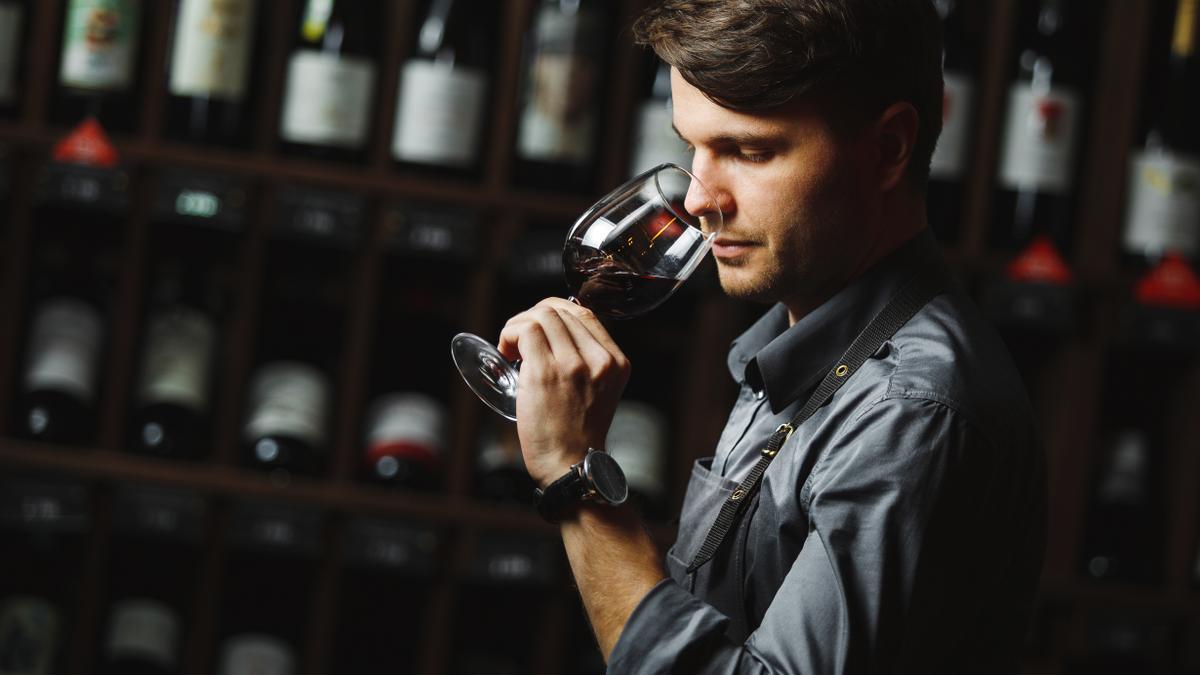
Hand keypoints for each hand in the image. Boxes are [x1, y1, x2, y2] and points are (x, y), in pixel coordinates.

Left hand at [497, 298, 629, 486]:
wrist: (570, 465)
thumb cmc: (576, 433)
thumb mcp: (599, 391)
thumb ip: (588, 362)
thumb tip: (555, 333)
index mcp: (616, 362)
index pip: (585, 314)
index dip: (555, 312)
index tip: (539, 327)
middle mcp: (600, 360)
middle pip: (561, 310)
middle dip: (532, 316)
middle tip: (519, 339)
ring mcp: (573, 365)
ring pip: (542, 315)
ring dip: (517, 324)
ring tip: (510, 346)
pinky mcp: (546, 372)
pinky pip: (526, 331)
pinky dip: (509, 334)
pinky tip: (506, 351)